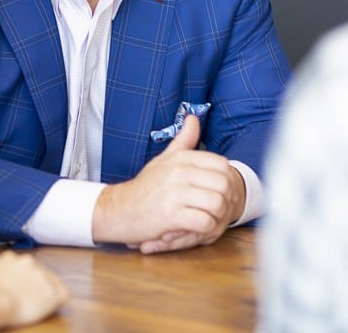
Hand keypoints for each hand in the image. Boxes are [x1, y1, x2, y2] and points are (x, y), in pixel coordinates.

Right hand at [0, 251, 67, 329]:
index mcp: (11, 257)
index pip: (24, 265)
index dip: (23, 280)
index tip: (19, 290)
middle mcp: (28, 261)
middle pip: (38, 272)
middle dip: (35, 285)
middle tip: (28, 300)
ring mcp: (42, 275)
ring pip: (52, 282)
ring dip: (46, 293)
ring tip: (35, 306)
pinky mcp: (52, 291)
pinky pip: (63, 295)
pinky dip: (58, 302)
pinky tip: (51, 308)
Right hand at [91, 115, 244, 251]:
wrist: (119, 209)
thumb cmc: (145, 187)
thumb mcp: (163, 160)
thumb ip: (182, 140)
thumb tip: (193, 119)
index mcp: (181, 158)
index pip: (221, 164)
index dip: (228, 180)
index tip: (220, 191)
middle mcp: (179, 172)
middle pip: (224, 184)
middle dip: (227, 200)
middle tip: (221, 210)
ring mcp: (175, 193)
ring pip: (217, 203)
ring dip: (218, 217)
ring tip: (210, 220)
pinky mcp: (171, 215)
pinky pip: (204, 222)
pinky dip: (206, 229)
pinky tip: (198, 228)